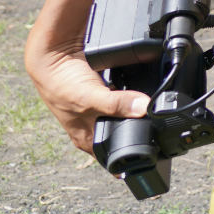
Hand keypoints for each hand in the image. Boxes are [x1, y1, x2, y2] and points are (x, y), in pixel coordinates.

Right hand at [25, 31, 148, 153]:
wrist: (55, 57)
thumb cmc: (62, 85)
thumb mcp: (90, 99)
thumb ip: (116, 105)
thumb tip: (144, 108)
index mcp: (87, 139)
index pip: (113, 156)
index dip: (133, 154)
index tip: (155, 149)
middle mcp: (94, 126)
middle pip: (124, 133)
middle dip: (141, 128)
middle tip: (159, 124)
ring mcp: (101, 109)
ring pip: (127, 115)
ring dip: (138, 109)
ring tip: (151, 105)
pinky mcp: (106, 92)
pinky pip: (126, 96)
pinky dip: (134, 93)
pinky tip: (144, 89)